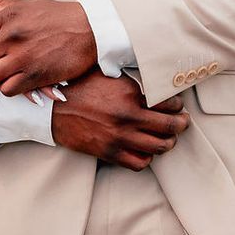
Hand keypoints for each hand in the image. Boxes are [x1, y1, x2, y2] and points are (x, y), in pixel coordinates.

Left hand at [0, 0, 97, 97]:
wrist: (90, 30)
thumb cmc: (56, 15)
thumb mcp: (25, 4)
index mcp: (6, 18)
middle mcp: (12, 38)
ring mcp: (23, 58)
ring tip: (0, 73)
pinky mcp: (36, 76)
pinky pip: (8, 90)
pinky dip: (8, 88)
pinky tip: (15, 80)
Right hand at [50, 70, 187, 170]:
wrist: (51, 110)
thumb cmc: (77, 87)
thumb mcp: (105, 73)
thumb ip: (129, 77)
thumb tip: (149, 71)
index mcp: (129, 93)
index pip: (169, 103)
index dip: (177, 104)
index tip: (177, 105)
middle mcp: (128, 116)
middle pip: (170, 126)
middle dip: (182, 124)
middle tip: (183, 122)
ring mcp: (120, 137)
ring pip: (159, 147)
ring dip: (168, 142)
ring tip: (168, 138)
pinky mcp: (110, 153)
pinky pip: (139, 162)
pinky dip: (147, 157)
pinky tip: (146, 150)